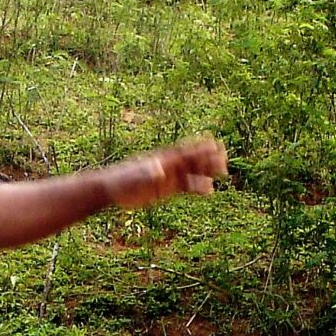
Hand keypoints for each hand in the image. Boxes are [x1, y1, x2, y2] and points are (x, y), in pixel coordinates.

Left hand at [103, 137, 227, 209]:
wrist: (110, 189)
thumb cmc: (121, 181)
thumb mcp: (134, 177)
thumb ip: (148, 173)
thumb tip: (160, 170)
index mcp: (161, 159)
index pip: (184, 151)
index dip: (199, 148)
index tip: (214, 145)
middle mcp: (167, 166)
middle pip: (191, 159)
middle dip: (208, 157)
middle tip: (225, 156)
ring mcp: (168, 177)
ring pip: (192, 172)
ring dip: (206, 171)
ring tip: (223, 172)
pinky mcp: (165, 189)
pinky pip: (186, 186)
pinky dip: (198, 187)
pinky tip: (210, 190)